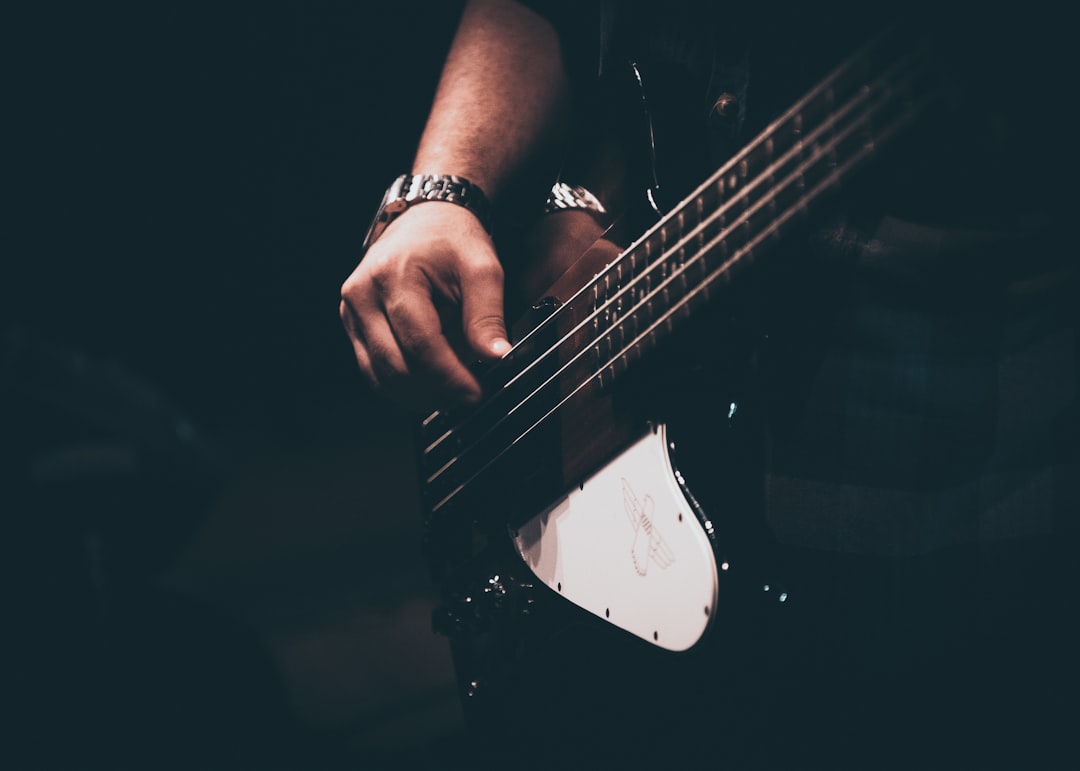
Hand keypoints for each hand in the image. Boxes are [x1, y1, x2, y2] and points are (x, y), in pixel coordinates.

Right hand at [340, 202, 509, 411]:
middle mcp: (362, 294)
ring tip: (452, 389)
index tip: (476, 393)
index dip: (450, 376)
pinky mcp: (353, 325)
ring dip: (418, 393)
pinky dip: (403, 385)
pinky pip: (373, 370)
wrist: (425, 220)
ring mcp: (352, 312)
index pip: (420, 342)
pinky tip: (430, 383)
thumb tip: (497, 356)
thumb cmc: (452, 240)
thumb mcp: (482, 268)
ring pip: (380, 375)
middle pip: (396, 365)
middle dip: (436, 390)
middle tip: (469, 395)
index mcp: (393, 275)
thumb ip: (488, 314)